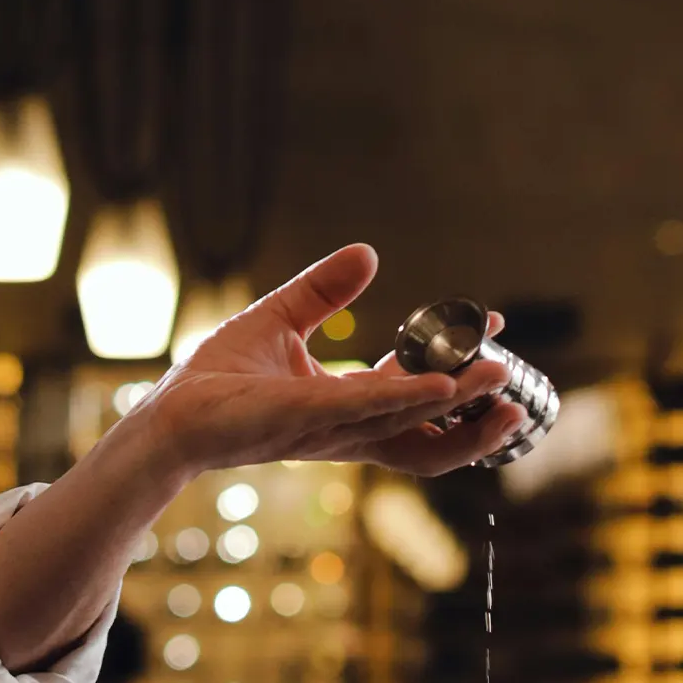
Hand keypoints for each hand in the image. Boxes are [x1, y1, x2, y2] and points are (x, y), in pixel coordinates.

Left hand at [139, 244, 526, 477]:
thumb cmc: (219, 377)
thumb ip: (324, 291)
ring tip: (501, 377)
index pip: (416, 393)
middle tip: (513, 376)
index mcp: (347, 408)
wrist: (168, 413)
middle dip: (473, 411)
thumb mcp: (280, 320)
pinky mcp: (298, 418)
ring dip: (457, 404)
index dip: (455, 368)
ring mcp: (326, 428)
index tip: (491, 326)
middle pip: (426, 430)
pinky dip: (407, 397)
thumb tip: (369, 252)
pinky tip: (443, 382)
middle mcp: (346, 428)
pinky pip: (364, 410)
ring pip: (409, 424)